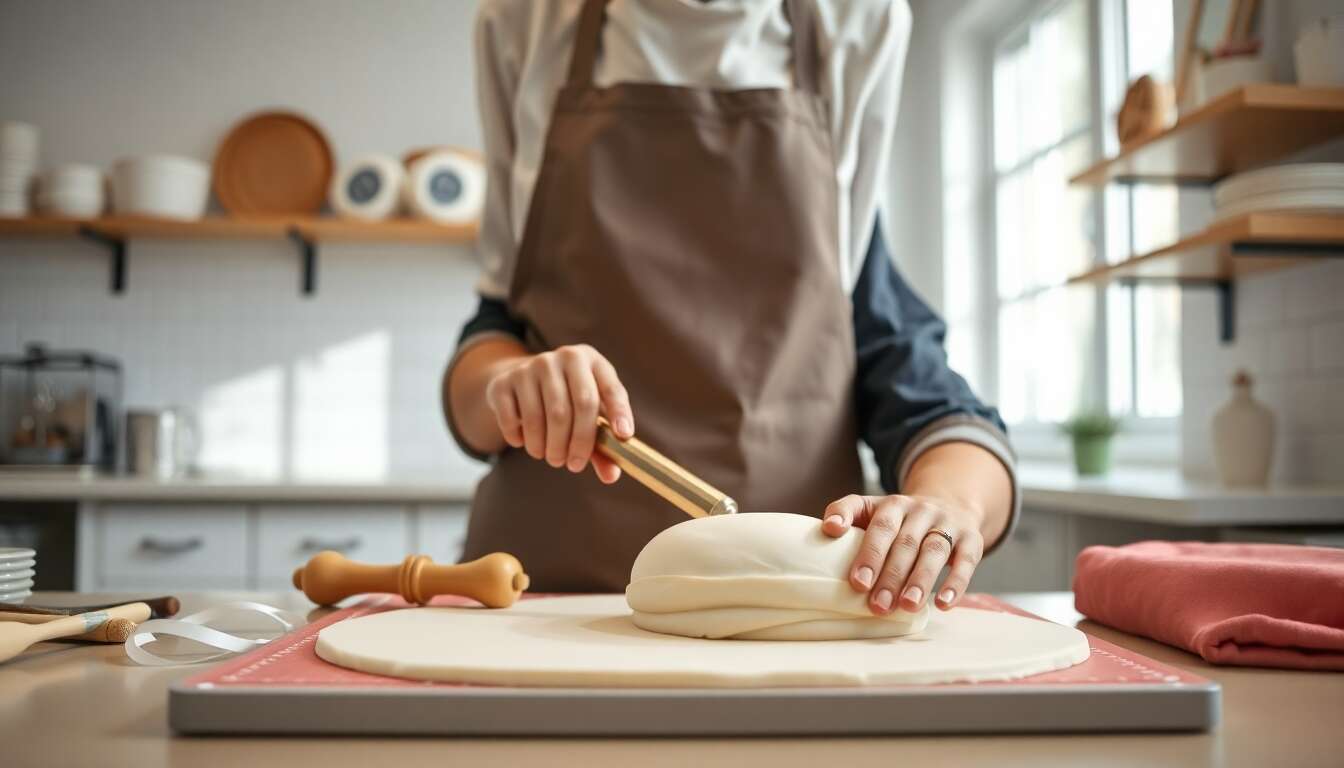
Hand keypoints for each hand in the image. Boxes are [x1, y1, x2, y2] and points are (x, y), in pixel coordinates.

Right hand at [484, 344, 633, 482]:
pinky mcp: (504, 382)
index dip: (620, 412)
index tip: (623, 436)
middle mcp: (564, 357)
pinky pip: (513, 419)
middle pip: (579, 405)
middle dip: (579, 442)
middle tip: (573, 465)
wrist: (521, 380)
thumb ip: (601, 444)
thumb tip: (611, 476)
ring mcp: (532, 366)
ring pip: (544, 417)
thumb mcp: (589, 414)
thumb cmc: (566, 400)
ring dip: (547, 447)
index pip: (611, 388)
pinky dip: (519, 439)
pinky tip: (524, 442)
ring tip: (551, 456)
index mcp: (592, 361)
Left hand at [821, 494, 985, 613]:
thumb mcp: (872, 509)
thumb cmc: (899, 519)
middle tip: (877, 606)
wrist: (950, 503)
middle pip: (904, 543)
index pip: (880, 525)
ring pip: (933, 551)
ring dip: (920, 581)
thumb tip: (827, 529)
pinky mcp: (972, 539)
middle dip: (890, 576)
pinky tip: (943, 604)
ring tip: (907, 606)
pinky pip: (967, 561)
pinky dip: (956, 584)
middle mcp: (920, 510)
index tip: (856, 582)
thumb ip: (847, 513)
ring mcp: (947, 523)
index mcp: (892, 504)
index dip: (868, 553)